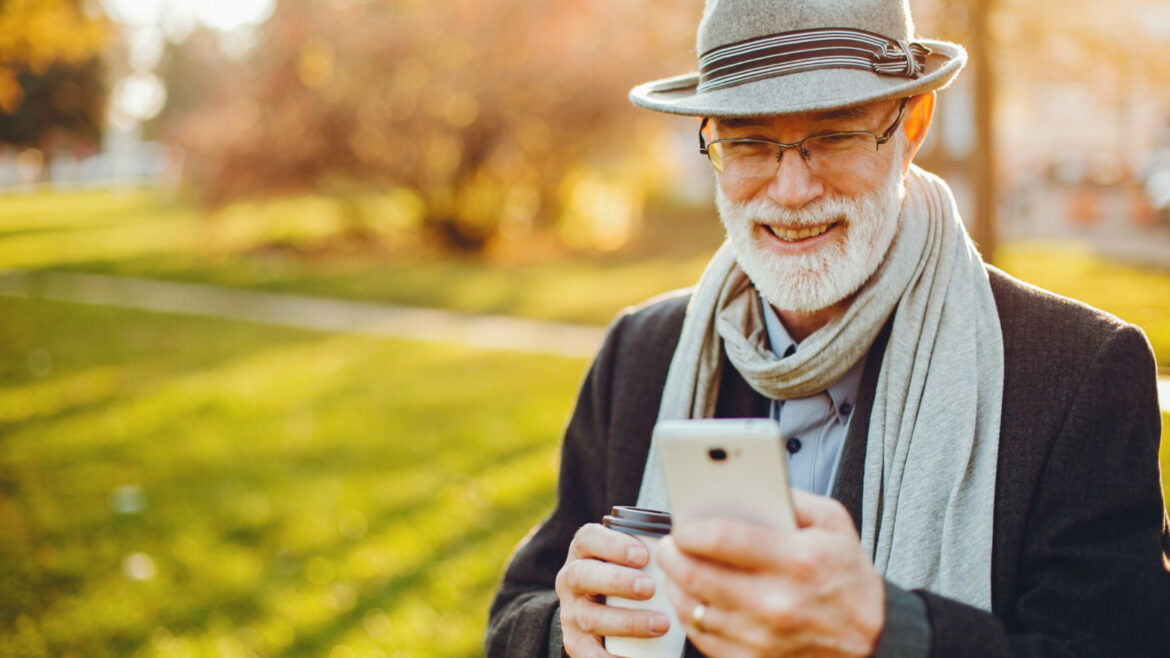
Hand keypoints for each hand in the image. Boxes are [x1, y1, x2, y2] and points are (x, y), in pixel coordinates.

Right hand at [555, 523, 672, 656]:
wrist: (601, 611)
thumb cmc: (630, 575)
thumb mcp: (632, 558)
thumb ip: (654, 546)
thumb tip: (689, 541)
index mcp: (584, 551)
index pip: (588, 538)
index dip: (612, 544)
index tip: (644, 555)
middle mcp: (571, 579)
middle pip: (583, 575)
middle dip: (617, 581)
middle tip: (650, 588)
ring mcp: (571, 612)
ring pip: (588, 616)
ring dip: (626, 621)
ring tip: (661, 624)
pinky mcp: (575, 642)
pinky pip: (587, 653)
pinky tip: (636, 657)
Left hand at [656, 490, 883, 657]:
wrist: (871, 638)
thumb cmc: (848, 576)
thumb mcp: (834, 522)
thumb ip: (791, 496)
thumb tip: (747, 481)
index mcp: (798, 561)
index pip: (724, 540)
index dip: (691, 529)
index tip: (681, 525)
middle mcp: (778, 602)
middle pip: (699, 575)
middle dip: (673, 555)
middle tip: (668, 544)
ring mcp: (764, 636)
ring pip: (694, 608)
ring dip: (675, 584)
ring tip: (675, 567)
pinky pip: (704, 637)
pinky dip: (688, 615)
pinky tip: (689, 597)